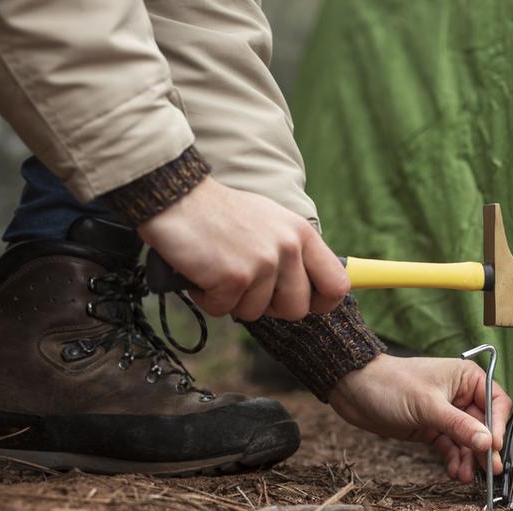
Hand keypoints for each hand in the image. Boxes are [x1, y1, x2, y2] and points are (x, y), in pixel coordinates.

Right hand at [137, 177, 349, 320]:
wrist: (175, 196)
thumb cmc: (219, 212)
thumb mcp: (271, 222)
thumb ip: (294, 252)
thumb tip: (312, 288)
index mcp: (302, 234)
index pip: (337, 285)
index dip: (322, 303)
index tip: (306, 304)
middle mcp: (288, 248)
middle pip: (298, 309)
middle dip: (271, 307)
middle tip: (247, 286)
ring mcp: (263, 263)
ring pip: (257, 313)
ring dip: (232, 300)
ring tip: (217, 269)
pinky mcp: (234, 277)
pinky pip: (224, 309)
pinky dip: (206, 298)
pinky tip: (200, 272)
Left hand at [328, 354, 512, 482]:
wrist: (354, 390)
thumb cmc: (391, 385)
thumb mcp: (428, 406)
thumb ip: (460, 425)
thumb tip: (488, 443)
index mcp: (467, 378)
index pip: (496, 403)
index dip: (498, 426)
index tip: (495, 447)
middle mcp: (460, 395)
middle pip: (484, 426)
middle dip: (484, 449)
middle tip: (490, 471)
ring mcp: (446, 413)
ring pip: (467, 440)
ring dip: (468, 459)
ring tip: (464, 476)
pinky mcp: (432, 428)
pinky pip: (451, 447)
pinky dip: (454, 459)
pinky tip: (454, 472)